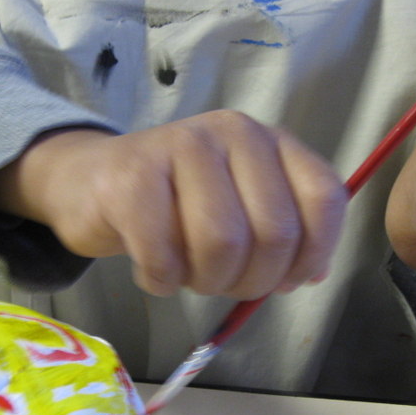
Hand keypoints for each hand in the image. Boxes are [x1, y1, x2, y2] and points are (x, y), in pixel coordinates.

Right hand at [0, 110, 346, 299]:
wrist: (91, 181)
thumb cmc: (175, 205)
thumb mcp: (240, 209)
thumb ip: (286, 234)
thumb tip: (313, 273)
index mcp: (270, 141)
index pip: (324, 198)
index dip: (312, 254)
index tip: (285, 280)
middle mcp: (233, 132)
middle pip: (274, 233)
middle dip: (251, 280)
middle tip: (221, 282)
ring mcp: (182, 145)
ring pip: (222, 245)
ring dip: (205, 282)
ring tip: (186, 274)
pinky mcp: (132, 175)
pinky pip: (165, 255)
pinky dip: (161, 281)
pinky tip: (154, 273)